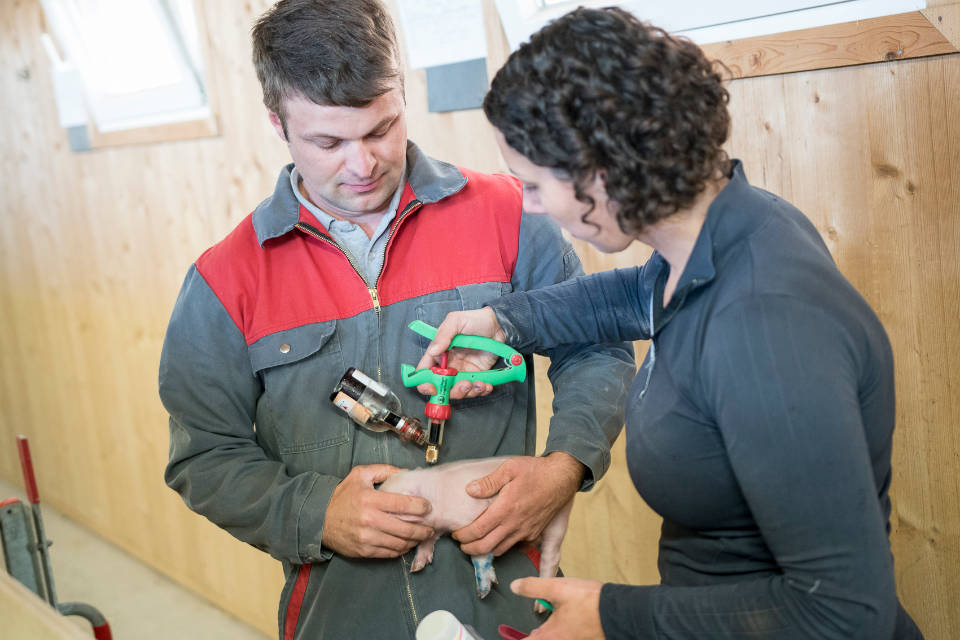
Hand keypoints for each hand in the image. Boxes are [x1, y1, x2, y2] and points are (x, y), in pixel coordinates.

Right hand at [322, 464, 433, 557]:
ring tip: (422, 536)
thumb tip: (407, 472)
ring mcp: (367, 538)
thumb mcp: (361, 474)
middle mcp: (370, 520)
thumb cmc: (343, 495)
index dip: (421, 507)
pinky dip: (402, 549)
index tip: (428, 507)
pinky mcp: (364, 551)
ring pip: (400, 543)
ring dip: (415, 541)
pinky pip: (389, 553)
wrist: (319, 518)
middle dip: (423, 529)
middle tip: (431, 527)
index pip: (404, 505)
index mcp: (371, 499)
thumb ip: (385, 471)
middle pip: (406, 528)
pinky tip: (407, 544)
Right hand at [414, 307, 504, 399]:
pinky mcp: (477, 375)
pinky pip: (475, 389)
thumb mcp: (456, 321)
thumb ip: (443, 335)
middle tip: (463, 384)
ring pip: (459, 391)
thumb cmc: (475, 319)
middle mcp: (449, 365)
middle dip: (451, 391)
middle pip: (442, 387)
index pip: (425, 371)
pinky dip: (480, 390)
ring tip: (478, 384)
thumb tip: (434, 350)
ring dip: (468, 392)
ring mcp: (463, 371)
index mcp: (438, 353)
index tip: (433, 388)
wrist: (498, 323)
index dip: (425, 383)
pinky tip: (486, 385)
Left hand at [452, 453, 582, 555]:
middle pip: (487, 547)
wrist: (562, 478)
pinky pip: (515, 546)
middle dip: (470, 549)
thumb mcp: (509, 468)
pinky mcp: (534, 533)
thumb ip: (489, 482)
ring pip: (501, 550)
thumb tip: (470, 490)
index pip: (479, 530)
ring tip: (477, 543)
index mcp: (506, 508)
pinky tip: (498, 538)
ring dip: (486, 550)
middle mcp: (515, 524)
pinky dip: (503, 546)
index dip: (464, 536)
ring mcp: (526, 531)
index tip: (457, 535)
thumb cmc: (535, 471)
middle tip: (462, 545)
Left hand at [511, 577, 604, 638]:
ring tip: (539, 627)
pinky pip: (563, 637)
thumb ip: (533, 587)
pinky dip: (555, 633)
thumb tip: (515, 586)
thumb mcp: (558, 588)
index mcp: (549, 637)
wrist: (620, 612)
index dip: (512, 638)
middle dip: (529, 635)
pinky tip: (561, 621)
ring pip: (550, 639)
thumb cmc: (590, 602)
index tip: (504, 632)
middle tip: (519, 630)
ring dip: (543, 633)